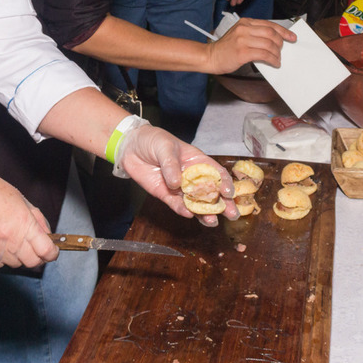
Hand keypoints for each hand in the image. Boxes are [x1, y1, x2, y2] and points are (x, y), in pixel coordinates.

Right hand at [0, 168, 58, 268]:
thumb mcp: (22, 200)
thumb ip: (37, 220)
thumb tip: (48, 236)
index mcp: (23, 224)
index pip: (46, 251)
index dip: (52, 252)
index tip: (52, 250)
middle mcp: (10, 240)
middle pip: (33, 262)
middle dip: (38, 256)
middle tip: (35, 248)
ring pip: (16, 264)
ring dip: (19, 256)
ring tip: (12, 239)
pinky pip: (0, 264)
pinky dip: (3, 257)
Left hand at [117, 127, 236, 225]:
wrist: (131, 147)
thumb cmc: (153, 140)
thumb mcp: (165, 147)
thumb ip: (171, 164)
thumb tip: (177, 183)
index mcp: (198, 161)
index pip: (216, 173)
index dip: (225, 183)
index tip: (229, 193)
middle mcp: (192, 176)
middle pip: (210, 192)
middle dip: (222, 204)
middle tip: (232, 215)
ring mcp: (179, 187)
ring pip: (195, 202)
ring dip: (204, 213)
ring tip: (212, 222)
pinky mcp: (166, 195)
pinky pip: (176, 204)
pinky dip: (182, 210)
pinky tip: (189, 214)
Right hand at [205, 17, 295, 74]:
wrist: (210, 56)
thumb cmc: (226, 48)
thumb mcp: (239, 34)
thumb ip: (254, 34)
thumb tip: (274, 41)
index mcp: (245, 22)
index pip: (269, 24)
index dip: (283, 31)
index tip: (291, 37)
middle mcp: (244, 29)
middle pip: (271, 33)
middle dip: (281, 43)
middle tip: (282, 50)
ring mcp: (243, 40)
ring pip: (269, 44)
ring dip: (277, 53)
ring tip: (278, 59)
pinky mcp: (242, 52)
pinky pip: (264, 55)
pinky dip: (273, 59)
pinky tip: (274, 63)